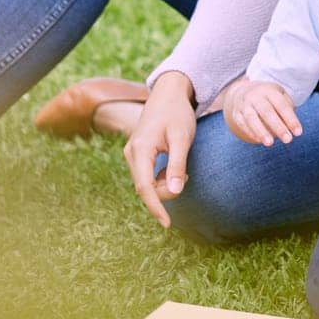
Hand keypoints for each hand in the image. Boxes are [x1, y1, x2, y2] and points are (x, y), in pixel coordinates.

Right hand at [122, 71, 196, 227]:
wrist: (168, 95)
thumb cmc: (177, 114)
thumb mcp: (182, 138)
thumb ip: (178, 164)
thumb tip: (176, 191)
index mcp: (140, 149)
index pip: (145, 187)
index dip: (156, 207)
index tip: (167, 224)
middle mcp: (131, 153)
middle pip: (146, 188)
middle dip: (166, 191)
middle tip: (186, 176)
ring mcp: (132, 154)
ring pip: (146, 184)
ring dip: (164, 184)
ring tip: (182, 170)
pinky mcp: (137, 155)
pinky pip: (147, 176)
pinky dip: (160, 178)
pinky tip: (173, 167)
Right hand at [225, 80, 301, 146]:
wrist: (243, 92)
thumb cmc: (269, 98)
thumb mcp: (279, 96)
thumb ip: (287, 108)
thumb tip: (292, 126)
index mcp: (269, 90)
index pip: (282, 106)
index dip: (291, 119)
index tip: (298, 133)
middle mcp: (255, 96)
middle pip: (267, 112)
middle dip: (278, 127)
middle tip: (288, 140)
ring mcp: (244, 104)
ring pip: (251, 118)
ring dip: (261, 131)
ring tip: (270, 143)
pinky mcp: (237, 114)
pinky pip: (243, 124)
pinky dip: (250, 132)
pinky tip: (259, 140)